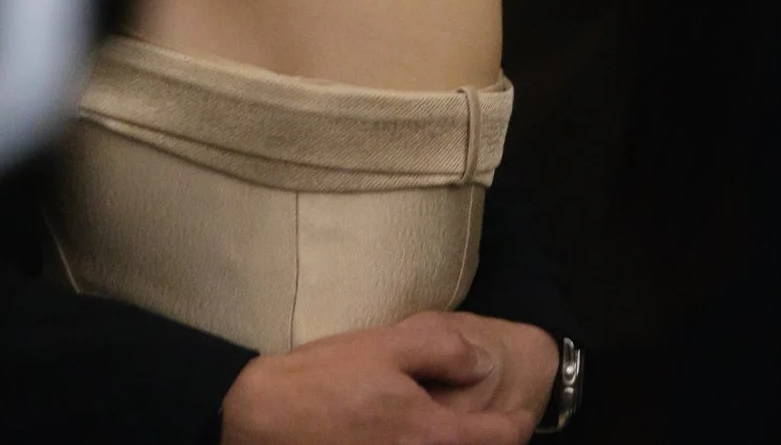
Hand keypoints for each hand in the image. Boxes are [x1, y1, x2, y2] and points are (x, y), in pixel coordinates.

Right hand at [219, 314, 533, 444]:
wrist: (262, 419)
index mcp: (435, 435)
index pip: (504, 439)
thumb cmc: (325, 379)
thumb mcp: (388, 346)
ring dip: (453, 442)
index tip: (515, 409)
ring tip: (440, 422)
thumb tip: (482, 364)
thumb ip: (444, 351)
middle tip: (481, 418)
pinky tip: (407, 431)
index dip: (517, 422)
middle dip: (484, 438)